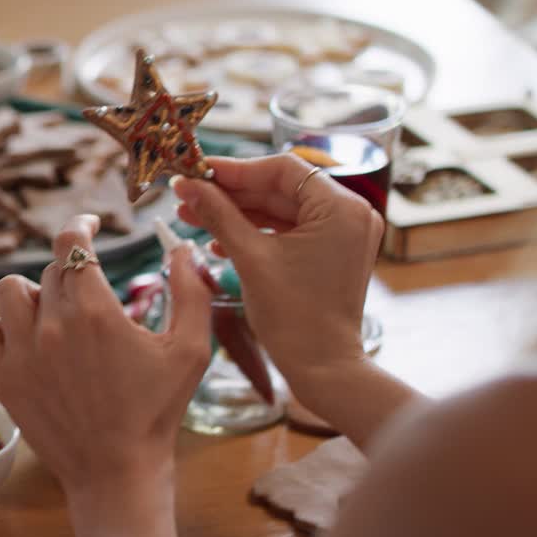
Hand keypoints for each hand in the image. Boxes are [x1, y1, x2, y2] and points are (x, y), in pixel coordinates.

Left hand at [0, 215, 213, 505]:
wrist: (116, 472)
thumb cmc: (157, 412)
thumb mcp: (191, 351)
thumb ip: (191, 292)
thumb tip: (182, 249)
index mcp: (98, 312)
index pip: (73, 243)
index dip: (80, 225)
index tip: (88, 224)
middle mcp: (54, 326)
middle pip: (51, 272)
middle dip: (73, 276)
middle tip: (92, 300)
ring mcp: (22, 353)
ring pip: (10, 292)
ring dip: (32, 294)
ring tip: (54, 314)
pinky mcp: (3, 378)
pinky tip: (23, 338)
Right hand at [173, 154, 383, 398]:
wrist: (321, 367)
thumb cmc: (295, 318)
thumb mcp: (250, 259)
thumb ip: (219, 215)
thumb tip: (189, 185)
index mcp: (341, 208)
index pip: (282, 169)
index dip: (235, 169)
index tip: (198, 170)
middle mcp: (349, 215)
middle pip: (280, 189)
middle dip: (230, 194)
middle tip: (187, 194)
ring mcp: (342, 235)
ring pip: (280, 211)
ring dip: (237, 214)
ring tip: (193, 216)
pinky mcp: (331, 254)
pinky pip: (289, 231)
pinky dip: (256, 233)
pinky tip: (219, 242)